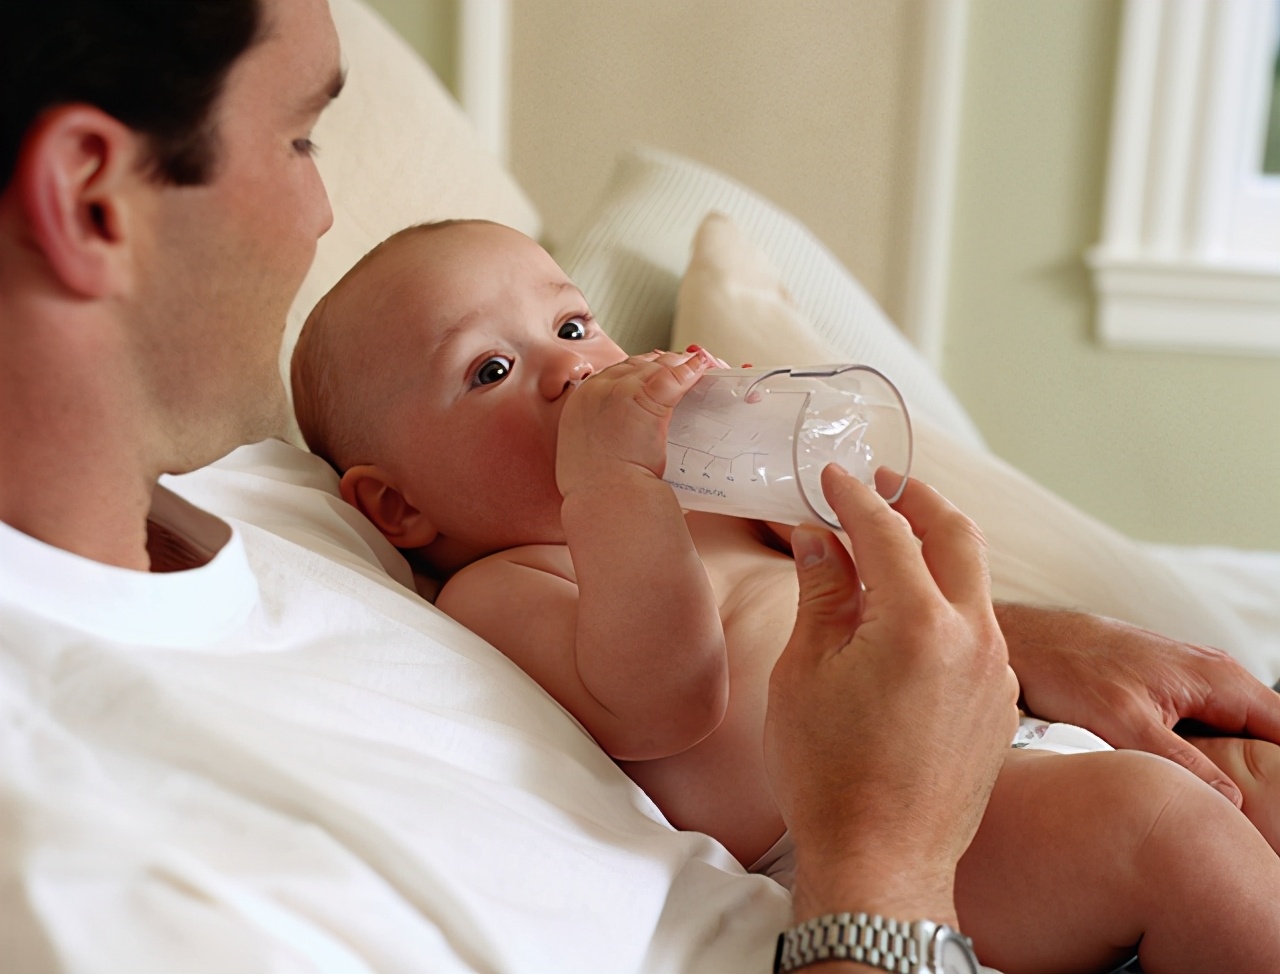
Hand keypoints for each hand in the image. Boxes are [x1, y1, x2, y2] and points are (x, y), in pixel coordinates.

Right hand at [555, 348, 712, 497]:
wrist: (605, 499)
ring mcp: (620, 391)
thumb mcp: (587, 456)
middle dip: (660, 366)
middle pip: (635, 365)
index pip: (614, 374)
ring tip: (699, 370)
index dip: (638, 373)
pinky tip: (704, 368)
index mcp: (580, 402)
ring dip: (679, 366)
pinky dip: (691, 370)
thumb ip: (602, 437)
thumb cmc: (600, 489)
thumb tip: (619, 438)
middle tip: (682, 373)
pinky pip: (674, 376)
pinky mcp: (645, 398)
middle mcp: (597, 390)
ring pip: (655, 366)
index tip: (654, 379)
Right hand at [765, 467, 1018, 923]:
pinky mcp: (1000, 704)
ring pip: (974, 582)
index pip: (886, 531)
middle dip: (917, 500)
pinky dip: (947, 600)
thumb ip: (820, 594)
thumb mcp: (804, 672)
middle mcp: (973, 637)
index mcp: (918, 623)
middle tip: (881, 483)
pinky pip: (979, 628)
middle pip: (957, 535)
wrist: (882, 861)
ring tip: (889, 544)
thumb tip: (819, 540)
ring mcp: (995, 672)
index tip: (832, 477)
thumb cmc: (829, 774)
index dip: (854, 496)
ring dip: (936, 549)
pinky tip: (909, 613)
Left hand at [1000, 605, 1279, 806]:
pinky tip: (1203, 789)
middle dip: (1272, 776)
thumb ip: (1182, 761)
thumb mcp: (1123, 721)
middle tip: (1262, 823)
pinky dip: (1216, 758)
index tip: (1279, 808)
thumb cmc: (1066, 668)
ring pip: (1242, 735)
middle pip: (1271, 736)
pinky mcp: (1172, 694)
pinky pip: (1213, 730)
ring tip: (1240, 812)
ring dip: (1246, 769)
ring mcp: (1196, 683)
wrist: (1027, 639)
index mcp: (1220, 679)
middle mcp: (1217, 676)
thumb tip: (1233, 802)